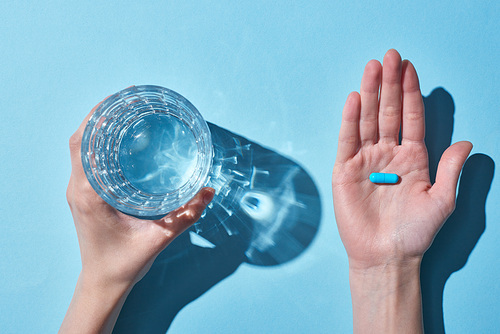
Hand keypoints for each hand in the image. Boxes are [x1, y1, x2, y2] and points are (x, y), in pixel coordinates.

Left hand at [61, 101, 213, 332]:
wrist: (104, 282)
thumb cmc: (125, 263)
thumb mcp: (159, 238)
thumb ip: (186, 215)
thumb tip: (208, 191)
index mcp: (89, 196)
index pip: (82, 147)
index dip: (95, 119)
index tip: (115, 100)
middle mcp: (78, 190)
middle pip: (78, 141)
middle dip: (97, 116)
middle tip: (124, 99)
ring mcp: (78, 192)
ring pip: (79, 150)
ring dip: (95, 129)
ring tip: (120, 112)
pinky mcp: (83, 196)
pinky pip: (85, 161)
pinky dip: (96, 144)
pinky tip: (116, 139)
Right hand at [332, 49, 470, 268]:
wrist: (386, 256)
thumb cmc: (415, 233)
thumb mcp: (442, 200)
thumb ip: (451, 170)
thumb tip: (466, 143)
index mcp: (413, 157)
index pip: (411, 117)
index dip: (412, 92)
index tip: (410, 67)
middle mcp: (388, 154)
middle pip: (388, 112)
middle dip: (390, 84)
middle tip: (390, 56)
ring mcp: (365, 160)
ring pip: (368, 120)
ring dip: (370, 94)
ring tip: (373, 68)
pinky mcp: (345, 170)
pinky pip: (347, 140)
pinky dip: (351, 119)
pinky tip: (355, 99)